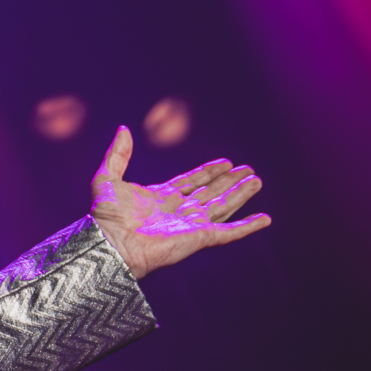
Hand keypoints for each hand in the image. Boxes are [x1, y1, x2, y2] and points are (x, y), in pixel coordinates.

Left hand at [90, 126, 270, 278]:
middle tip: (248, 169)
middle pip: (210, 193)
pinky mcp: (200, 238)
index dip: (208, 172)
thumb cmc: (105, 216)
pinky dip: (248, 226)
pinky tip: (265, 219)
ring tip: (257, 180)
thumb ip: (117, 154)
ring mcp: (191, 225)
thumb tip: (123, 128)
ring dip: (241, 194)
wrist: (110, 242)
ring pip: (223, 206)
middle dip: (229, 181)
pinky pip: (229, 232)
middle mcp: (178, 211)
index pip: (191, 182)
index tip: (225, 162)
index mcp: (160, 198)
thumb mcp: (106, 178)